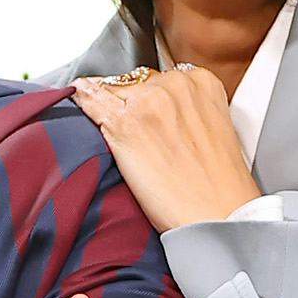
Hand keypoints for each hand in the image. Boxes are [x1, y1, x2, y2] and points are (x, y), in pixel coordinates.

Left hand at [68, 64, 260, 233]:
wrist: (218, 218)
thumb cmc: (218, 188)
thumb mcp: (215, 131)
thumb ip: (190, 112)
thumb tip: (163, 114)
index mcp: (202, 82)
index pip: (161, 78)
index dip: (149, 98)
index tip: (145, 114)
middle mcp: (175, 83)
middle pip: (136, 83)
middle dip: (131, 105)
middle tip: (139, 140)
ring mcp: (148, 102)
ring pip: (113, 92)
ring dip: (109, 109)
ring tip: (116, 137)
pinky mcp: (124, 125)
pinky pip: (92, 102)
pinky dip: (83, 102)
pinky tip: (78, 100)